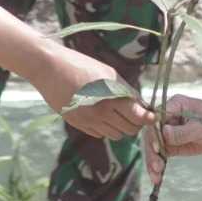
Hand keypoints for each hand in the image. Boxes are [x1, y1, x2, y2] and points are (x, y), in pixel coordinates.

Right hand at [39, 46, 155, 139]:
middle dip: (135, 122)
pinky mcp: (78, 125)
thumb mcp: (109, 73)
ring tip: (116, 112)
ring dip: (120, 126)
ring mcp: (88, 121)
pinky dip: (105, 128)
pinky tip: (100, 113)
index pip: (139, 118)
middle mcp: (101, 113)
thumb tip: (141, 105)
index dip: (148, 118)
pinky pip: (100, 134)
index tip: (151, 116)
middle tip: (133, 111)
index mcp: (112, 97)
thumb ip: (126, 91)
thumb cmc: (81, 65)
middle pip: (130, 130)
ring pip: (116, 135)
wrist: (50, 69)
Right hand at [143, 94, 201, 185]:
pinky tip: (157, 176)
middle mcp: (167, 117)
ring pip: (155, 147)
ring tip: (155, 177)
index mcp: (173, 105)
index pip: (156, 119)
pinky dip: (159, 165)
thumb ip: (183, 131)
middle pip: (152, 135)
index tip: (157, 148)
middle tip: (155, 168)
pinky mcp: (173, 143)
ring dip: (153, 162)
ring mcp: (169, 131)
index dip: (154, 134)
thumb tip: (164, 134)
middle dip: (152, 152)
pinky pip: (162, 154)